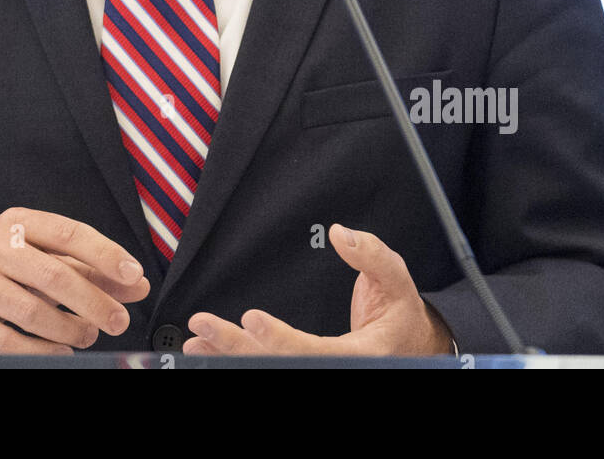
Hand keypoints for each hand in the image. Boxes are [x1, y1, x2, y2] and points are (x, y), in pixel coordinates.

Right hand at [0, 207, 149, 353]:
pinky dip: (42, 351)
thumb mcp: (39, 255)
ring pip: (33, 311)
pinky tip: (61, 352)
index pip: (69, 233)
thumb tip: (136, 283)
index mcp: (18, 222)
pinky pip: (9, 341)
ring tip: (88, 336)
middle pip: (54, 275)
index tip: (133, 274)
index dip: (105, 254)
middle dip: (94, 301)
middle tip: (119, 320)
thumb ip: (87, 268)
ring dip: (70, 329)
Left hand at [183, 223, 452, 355]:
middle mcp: (335, 369)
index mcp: (360, 354)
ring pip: (269, 370)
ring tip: (195, 341)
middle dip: (237, 348)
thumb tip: (340, 233)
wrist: (408, 346)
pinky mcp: (303, 367)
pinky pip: (269, 368)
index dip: (280, 340)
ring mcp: (319, 371)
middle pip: (281, 366)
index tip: (250, 317)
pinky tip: (208, 351)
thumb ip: (373, 255)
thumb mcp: (396, 279)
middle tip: (202, 326)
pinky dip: (236, 359)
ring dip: (228, 357)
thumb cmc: (400, 313)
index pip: (314, 352)